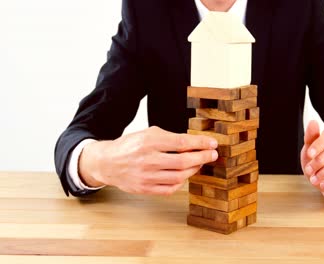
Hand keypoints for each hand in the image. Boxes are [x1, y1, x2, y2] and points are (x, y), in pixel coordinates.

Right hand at [79, 126, 217, 194]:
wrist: (107, 162)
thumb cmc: (130, 146)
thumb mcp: (149, 133)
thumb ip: (170, 138)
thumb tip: (195, 143)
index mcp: (149, 141)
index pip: (181, 142)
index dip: (200, 143)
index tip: (213, 143)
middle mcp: (147, 159)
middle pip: (183, 161)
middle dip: (202, 157)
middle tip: (212, 155)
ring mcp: (146, 176)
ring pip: (179, 176)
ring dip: (193, 170)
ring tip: (198, 163)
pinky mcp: (144, 189)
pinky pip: (170, 189)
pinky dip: (181, 182)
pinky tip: (184, 175)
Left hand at [301, 121, 323, 202]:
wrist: (323, 184)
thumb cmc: (316, 165)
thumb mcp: (308, 151)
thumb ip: (310, 137)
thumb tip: (313, 122)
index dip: (320, 143)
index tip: (309, 154)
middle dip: (320, 160)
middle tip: (308, 170)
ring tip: (314, 179)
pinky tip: (322, 185)